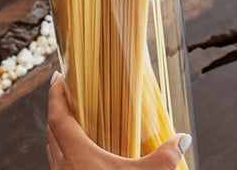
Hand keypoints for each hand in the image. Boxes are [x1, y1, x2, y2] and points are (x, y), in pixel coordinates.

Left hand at [47, 71, 191, 169]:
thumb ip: (166, 157)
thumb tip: (184, 138)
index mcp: (76, 156)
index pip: (58, 116)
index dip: (55, 94)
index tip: (57, 75)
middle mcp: (63, 167)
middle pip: (52, 129)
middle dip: (57, 106)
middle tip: (67, 91)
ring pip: (53, 147)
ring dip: (59, 128)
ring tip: (72, 116)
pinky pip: (59, 162)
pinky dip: (63, 148)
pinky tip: (80, 152)